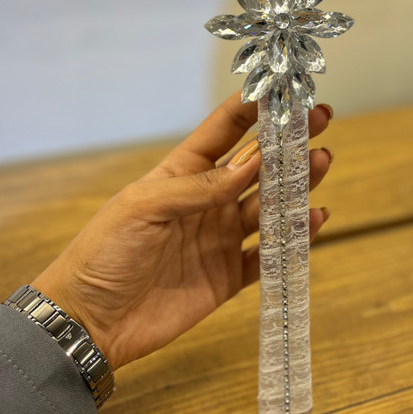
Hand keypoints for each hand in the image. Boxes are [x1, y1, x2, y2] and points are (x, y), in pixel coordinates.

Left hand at [33, 92, 332, 370]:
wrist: (90, 322)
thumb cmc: (104, 254)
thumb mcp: (144, 207)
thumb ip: (199, 187)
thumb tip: (252, 162)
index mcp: (181, 175)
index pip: (223, 132)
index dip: (253, 110)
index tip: (284, 91)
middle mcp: (207, 202)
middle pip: (257, 167)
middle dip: (288, 143)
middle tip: (321, 121)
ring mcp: (220, 239)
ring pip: (270, 206)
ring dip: (297, 185)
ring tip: (322, 161)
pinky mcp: (228, 276)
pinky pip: (269, 254)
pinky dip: (294, 239)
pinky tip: (314, 218)